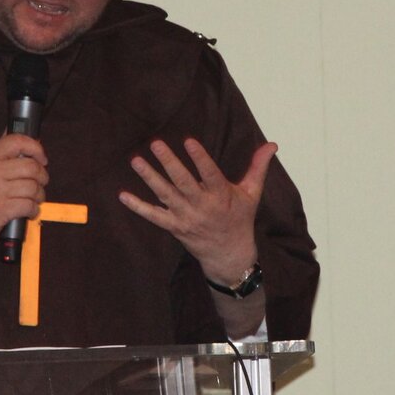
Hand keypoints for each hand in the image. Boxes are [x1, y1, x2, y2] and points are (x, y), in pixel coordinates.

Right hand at [0, 134, 48, 282]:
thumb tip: (12, 129)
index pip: (16, 141)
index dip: (35, 148)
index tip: (41, 159)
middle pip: (30, 166)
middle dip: (42, 177)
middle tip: (39, 184)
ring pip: (32, 187)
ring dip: (39, 196)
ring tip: (33, 200)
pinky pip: (28, 205)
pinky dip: (33, 210)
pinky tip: (28, 212)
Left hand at [118, 137, 276, 284]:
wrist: (229, 254)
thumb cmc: (239, 219)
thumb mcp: (251, 193)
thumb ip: (258, 167)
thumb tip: (272, 144)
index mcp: (222, 196)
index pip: (210, 174)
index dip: (200, 158)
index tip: (189, 141)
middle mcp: (201, 206)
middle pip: (182, 182)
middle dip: (169, 162)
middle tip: (156, 143)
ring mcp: (185, 217)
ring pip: (165, 195)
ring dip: (149, 178)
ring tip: (136, 160)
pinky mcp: (174, 226)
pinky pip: (153, 216)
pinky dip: (137, 207)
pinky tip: (122, 196)